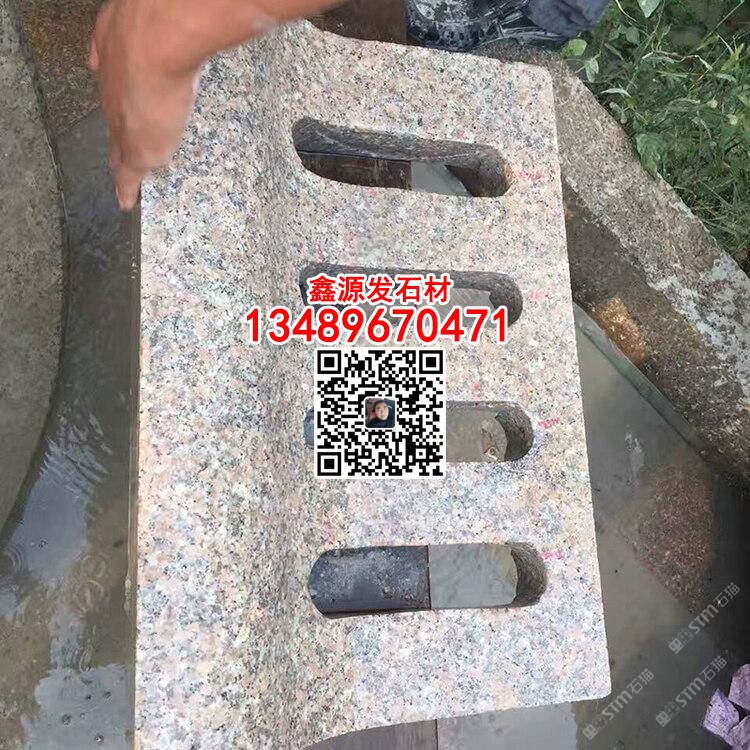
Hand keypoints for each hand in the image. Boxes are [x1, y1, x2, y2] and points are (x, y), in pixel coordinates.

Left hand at [89, 0, 198, 209]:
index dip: (120, 101)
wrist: (156, 42)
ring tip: (131, 174)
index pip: (116, 89)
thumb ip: (169, 31)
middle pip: (115, 117)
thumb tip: (187, 20)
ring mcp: (122, 120)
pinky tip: (127, 202)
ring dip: (125, 157)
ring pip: (119, 143)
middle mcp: (113, 91)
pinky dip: (127, 189)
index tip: (125, 109)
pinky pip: (128, 175)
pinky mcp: (137, 149)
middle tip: (126, 147)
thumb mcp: (161, 29)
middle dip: (121, 129)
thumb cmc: (163, 26)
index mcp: (117, 62)